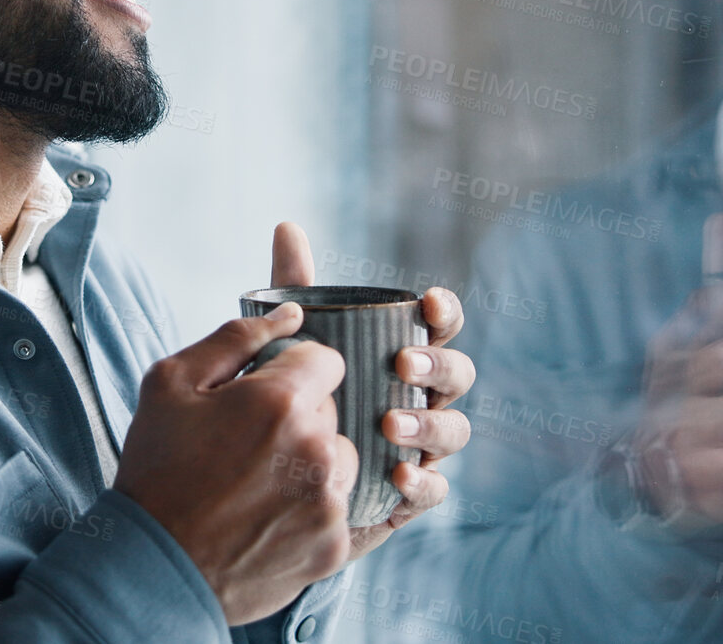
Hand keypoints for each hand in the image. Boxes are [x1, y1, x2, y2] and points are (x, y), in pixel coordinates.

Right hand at [113, 226, 354, 623]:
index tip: (262, 396)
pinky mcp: (335, 544)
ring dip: (312, 463)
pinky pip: (338, 507)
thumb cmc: (157, 470)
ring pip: (341, 458)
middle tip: (247, 446)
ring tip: (257, 484)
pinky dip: (311, 510)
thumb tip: (291, 313)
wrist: (152, 568)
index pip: (326, 359)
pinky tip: (266, 519)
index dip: (293, 373)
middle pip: (333, 411)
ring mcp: (329, 502)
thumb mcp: (171, 383)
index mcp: (280, 401)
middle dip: (299, 419)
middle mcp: (316, 449)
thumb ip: (237, 337)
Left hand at [265, 223, 476, 560]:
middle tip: (402, 365)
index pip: (439, 326)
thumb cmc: (293, 399)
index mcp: (403, 354)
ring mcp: (420, 448)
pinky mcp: (407, 496)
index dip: (443, 312)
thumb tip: (287, 226)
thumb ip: (296, 289)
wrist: (265, 482)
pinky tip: (399, 476)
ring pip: (454, 431)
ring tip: (391, 425)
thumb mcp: (291, 344)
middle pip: (457, 375)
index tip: (426, 302)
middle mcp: (421, 399)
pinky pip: (434, 491)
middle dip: (438, 366)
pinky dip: (423, 483)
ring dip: (430, 426)